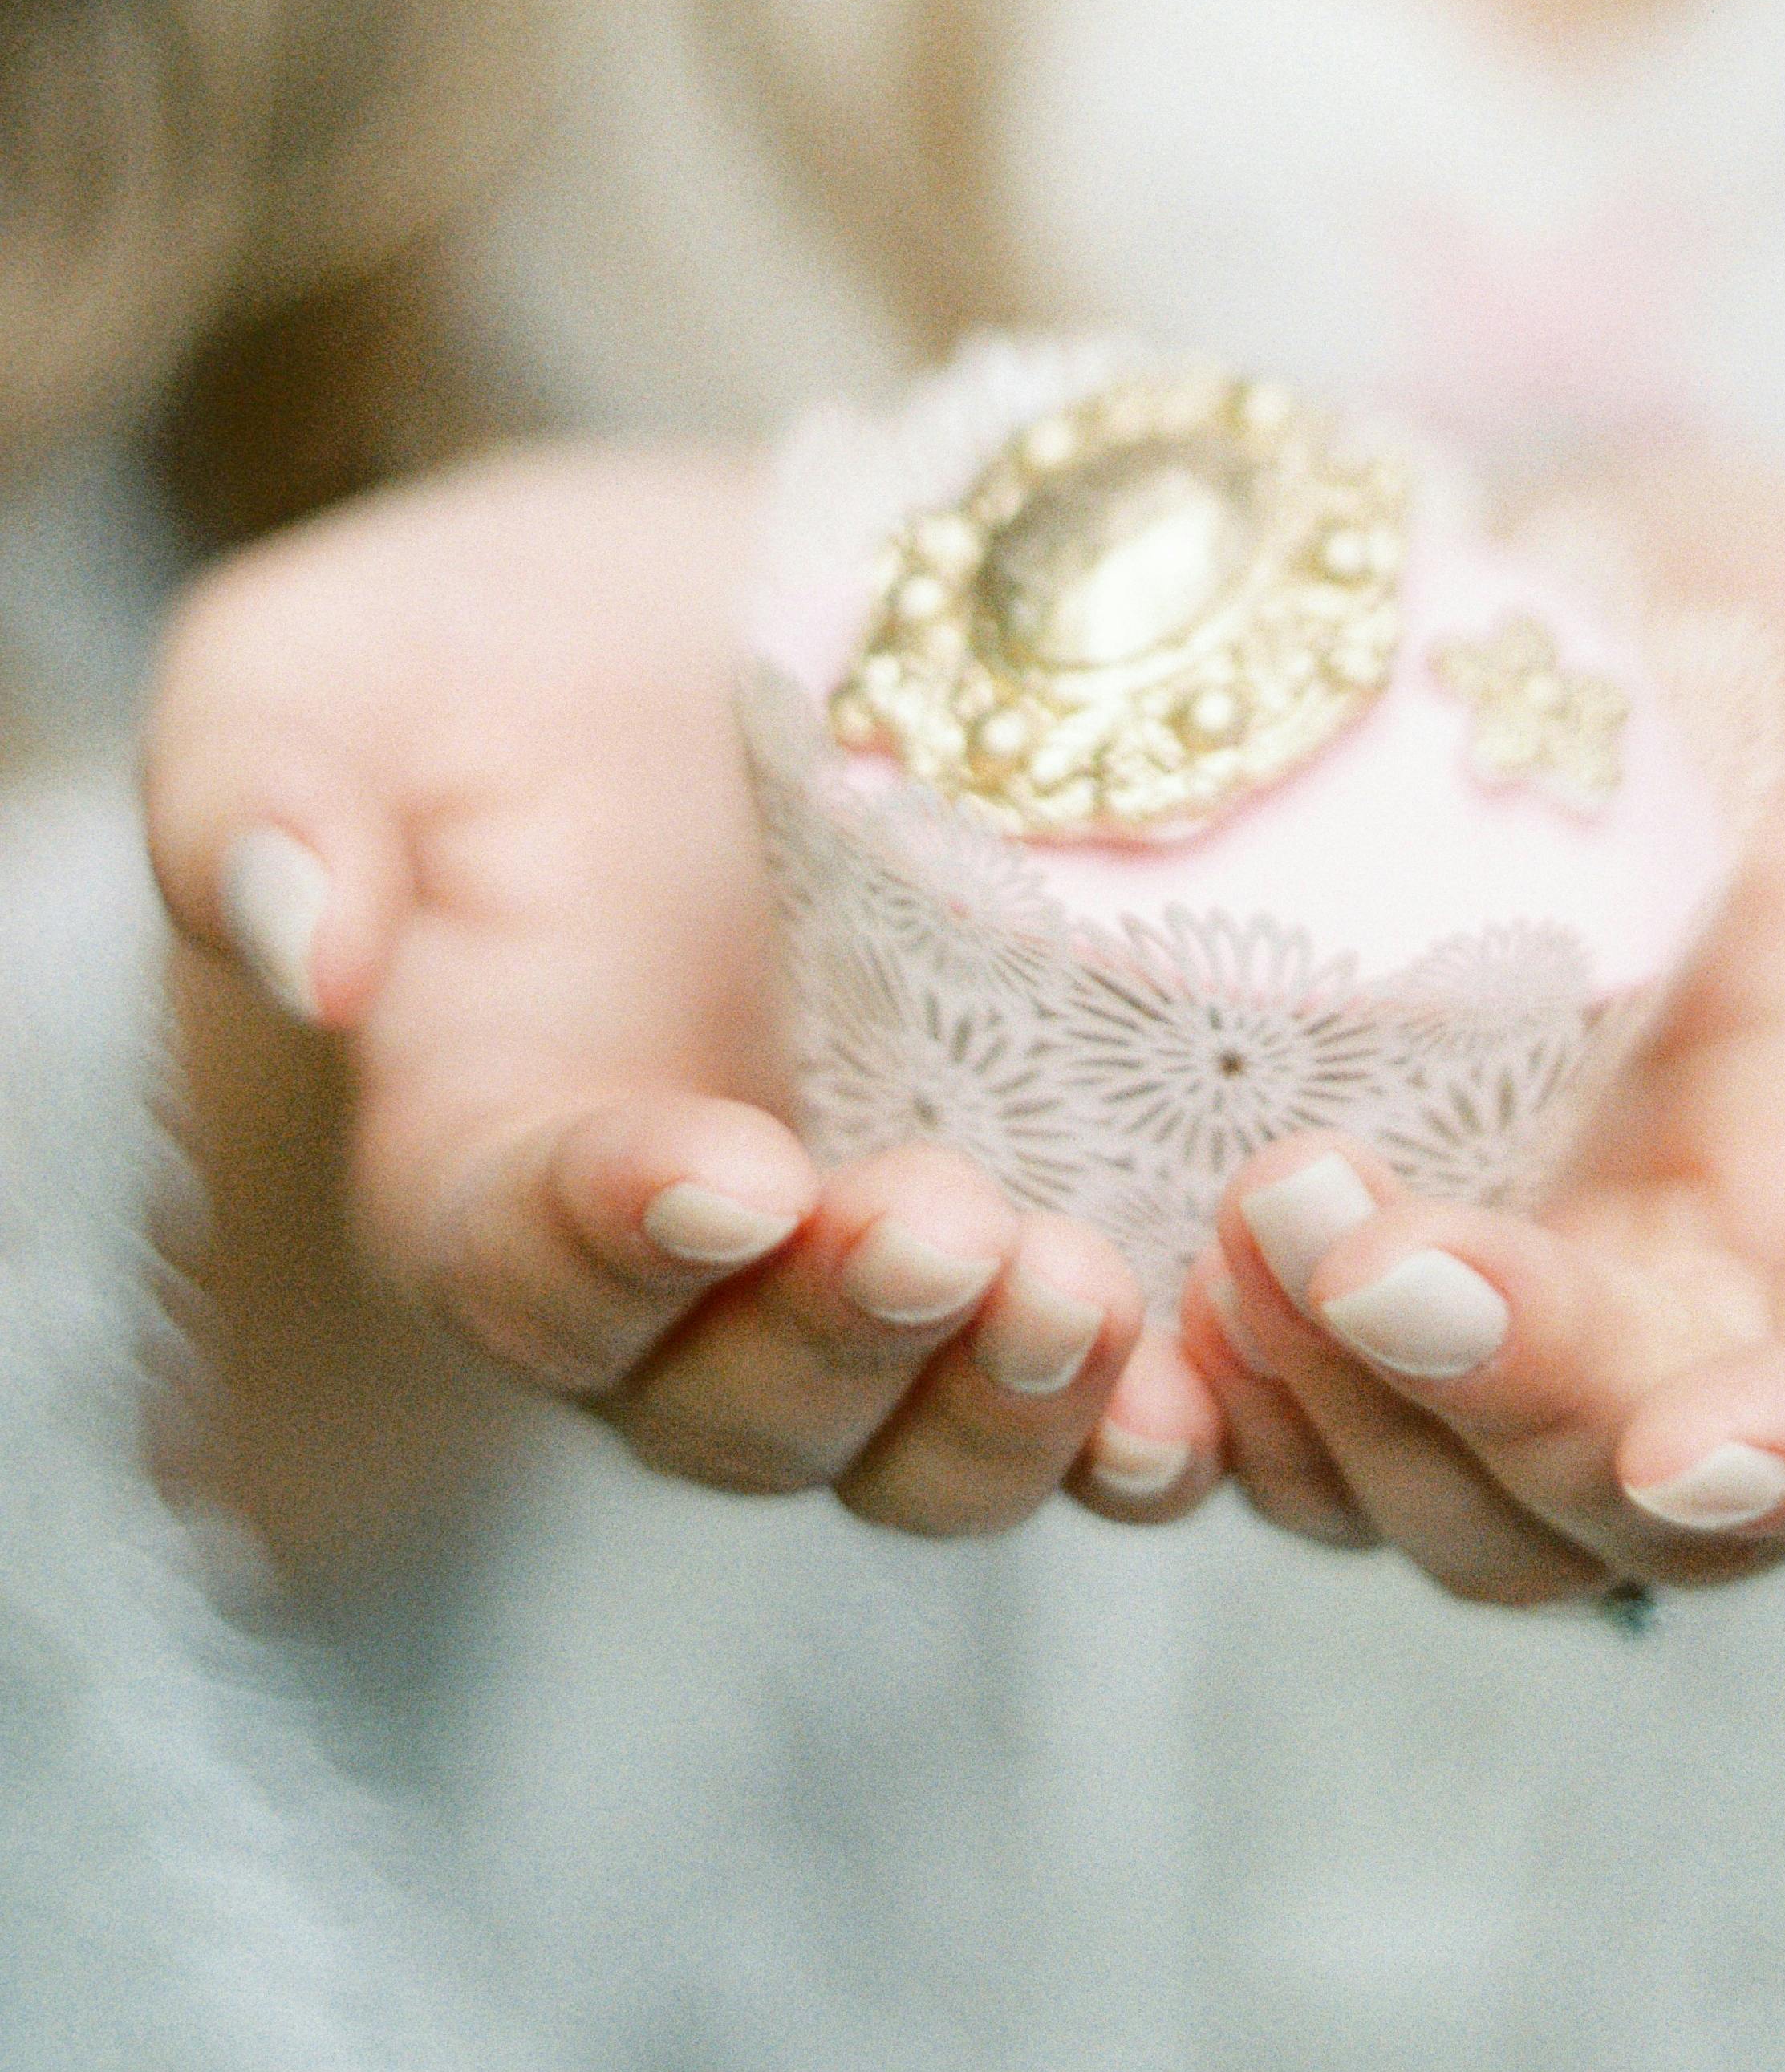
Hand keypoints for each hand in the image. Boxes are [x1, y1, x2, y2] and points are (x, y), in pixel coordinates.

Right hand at [147, 447, 1225, 1542]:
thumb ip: (260, 787)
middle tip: (950, 1229)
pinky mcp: (1060, 1235)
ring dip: (1010, 1414)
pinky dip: (1161, 1420)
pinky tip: (1238, 1375)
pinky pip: (1104, 1403)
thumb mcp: (337, 660)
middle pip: (742, 1415)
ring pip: (928, 1452)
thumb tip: (292, 938)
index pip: (530, 1271)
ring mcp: (883, 1285)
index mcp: (491, 1168)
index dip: (620, 1244)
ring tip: (1091, 1297)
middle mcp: (689, 1283)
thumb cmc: (519, 643)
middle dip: (843, 1348)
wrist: (761, 619)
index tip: (725, 1168)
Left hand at [1179, 454, 1784, 1603]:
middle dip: (1494, 1394)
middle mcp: (1732, 1336)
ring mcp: (1535, 1338)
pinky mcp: (1362, 1303)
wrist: (1622, 654)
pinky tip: (1103, 1300)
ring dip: (1328, 1419)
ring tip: (1222, 1237)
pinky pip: (1280, 1434)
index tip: (1697, 1436)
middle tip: (1341, 1223)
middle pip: (1629, 1498)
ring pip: (1438, 1505)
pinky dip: (1200, 1411)